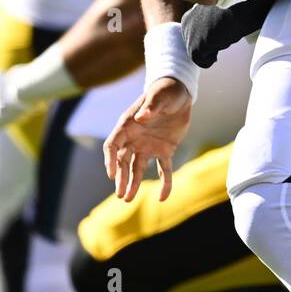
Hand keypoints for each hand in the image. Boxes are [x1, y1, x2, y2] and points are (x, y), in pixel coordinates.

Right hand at [102, 77, 192, 201]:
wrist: (180, 93)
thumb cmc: (165, 91)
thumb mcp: (159, 96)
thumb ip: (151, 106)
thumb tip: (141, 118)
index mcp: (127, 125)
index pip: (113, 146)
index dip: (110, 160)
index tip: (112, 175)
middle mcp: (134, 138)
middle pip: (123, 161)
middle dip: (121, 178)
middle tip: (120, 194)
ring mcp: (148, 146)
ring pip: (138, 168)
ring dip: (133, 183)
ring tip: (128, 199)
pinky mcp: (164, 150)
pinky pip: (163, 170)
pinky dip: (164, 183)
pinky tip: (162, 198)